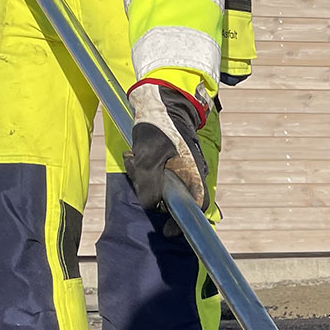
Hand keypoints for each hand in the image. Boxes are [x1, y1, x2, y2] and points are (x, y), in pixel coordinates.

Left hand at [124, 82, 210, 215]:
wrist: (162, 99)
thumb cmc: (159, 126)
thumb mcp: (148, 155)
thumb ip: (148, 183)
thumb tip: (151, 205)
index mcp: (194, 177)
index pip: (196, 209)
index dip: (182, 223)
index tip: (167, 230)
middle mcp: (191, 176)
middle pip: (173, 200)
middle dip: (152, 194)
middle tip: (137, 171)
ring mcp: (181, 170)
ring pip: (162, 188)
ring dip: (144, 179)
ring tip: (134, 159)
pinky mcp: (170, 163)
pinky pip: (157, 176)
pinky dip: (143, 171)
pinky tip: (135, 157)